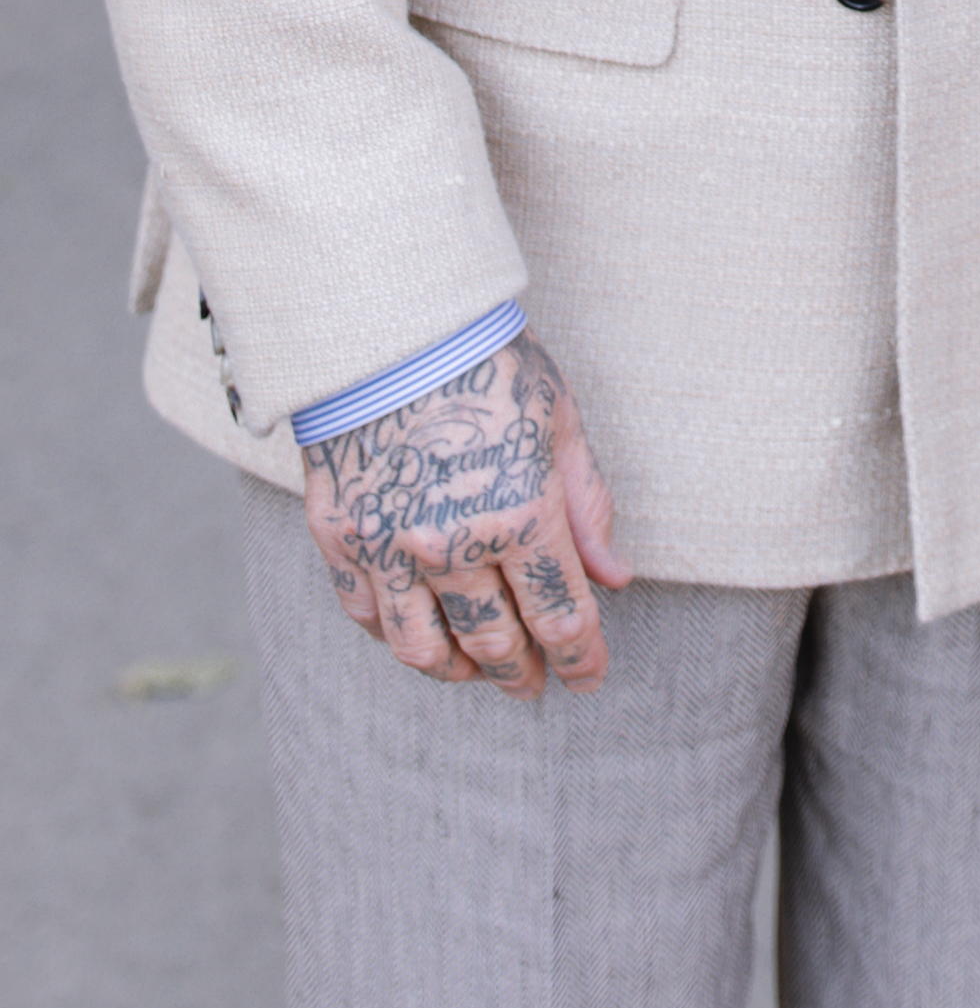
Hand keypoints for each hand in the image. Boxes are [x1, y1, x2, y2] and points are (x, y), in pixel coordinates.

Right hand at [302, 331, 630, 695]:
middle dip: (525, 671)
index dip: (582, 658)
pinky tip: (422, 632)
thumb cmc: (486, 361)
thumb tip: (613, 577)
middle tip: (537, 682)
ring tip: (479, 669)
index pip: (560, 617)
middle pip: (496, 644)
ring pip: (425, 650)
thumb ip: (586, 507)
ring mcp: (387, 548)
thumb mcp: (559, 421)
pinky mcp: (339, 541)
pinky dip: (399, 637)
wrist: (387, 325)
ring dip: (460, 671)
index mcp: (519, 513)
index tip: (591, 676)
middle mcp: (451, 544)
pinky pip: (369, 618)